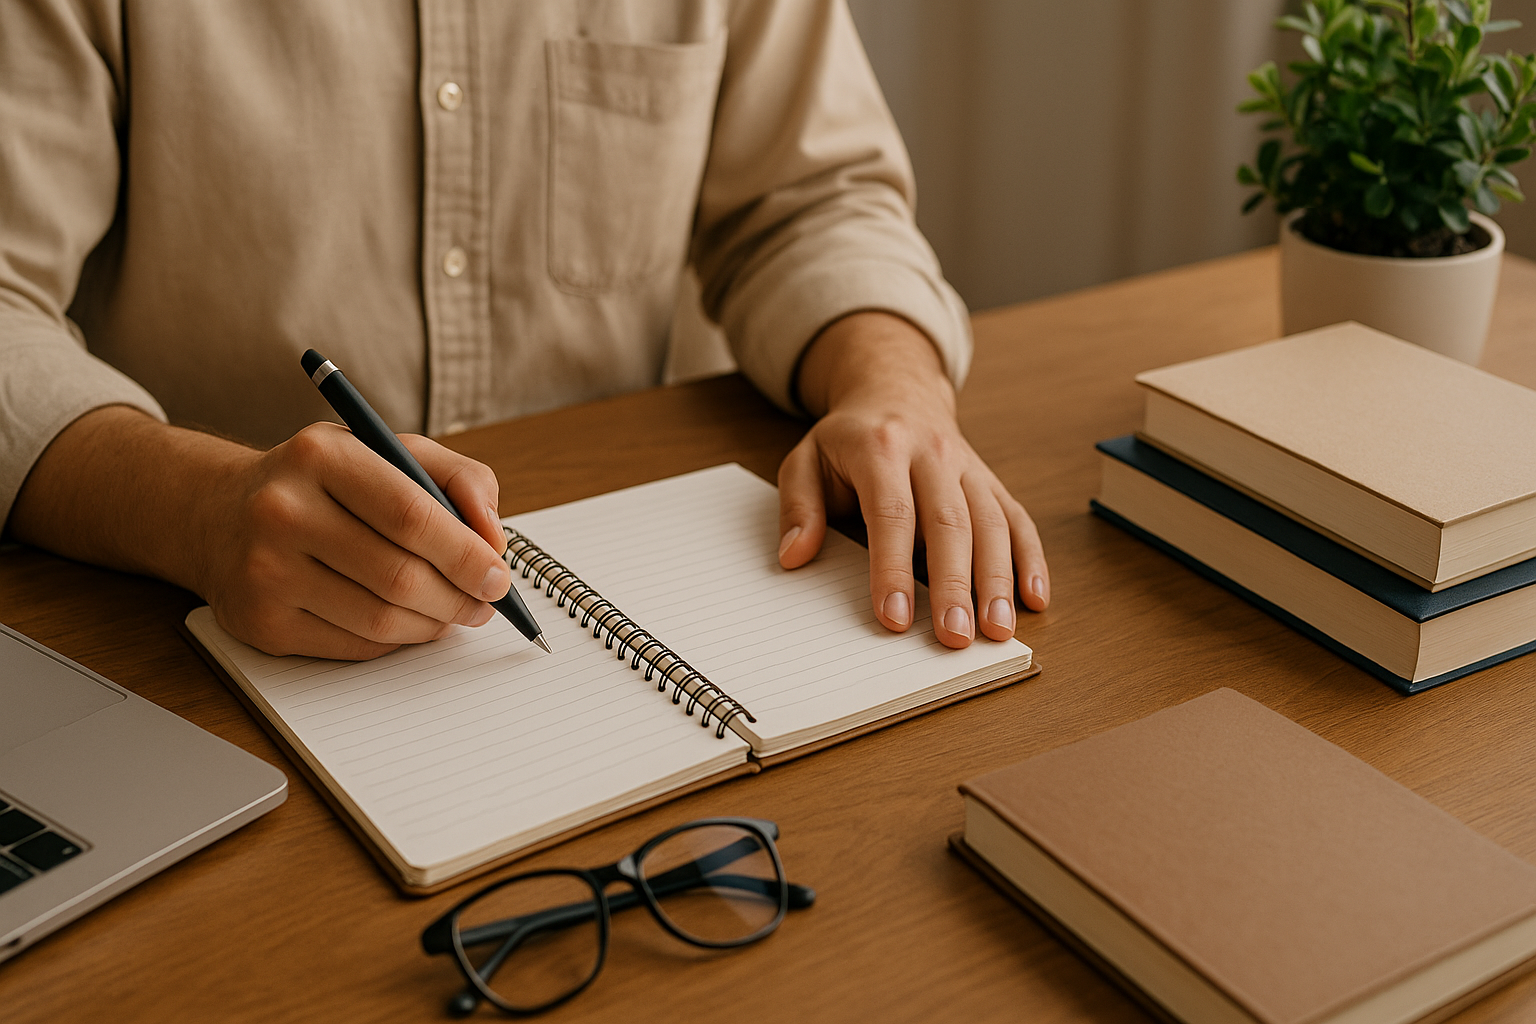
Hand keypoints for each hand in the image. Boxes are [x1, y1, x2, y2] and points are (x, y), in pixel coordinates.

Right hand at [8, 408, 511, 659]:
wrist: (219, 514)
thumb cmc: (323, 483)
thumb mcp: (388, 450)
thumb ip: (458, 478)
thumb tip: (494, 538)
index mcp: (319, 456)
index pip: (411, 514)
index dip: (466, 553)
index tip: (499, 573)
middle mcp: (281, 510)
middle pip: (399, 575)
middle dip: (460, 596)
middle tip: (486, 601)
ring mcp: (263, 571)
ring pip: (380, 619)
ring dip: (434, 623)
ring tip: (455, 612)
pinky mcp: (258, 622)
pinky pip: (353, 645)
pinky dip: (396, 640)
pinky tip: (409, 622)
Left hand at [777, 312, 1048, 648]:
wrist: (896, 391)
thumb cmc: (848, 439)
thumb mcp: (805, 459)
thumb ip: (798, 507)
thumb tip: (794, 557)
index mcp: (881, 447)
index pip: (891, 513)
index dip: (894, 568)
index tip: (895, 617)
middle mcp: (933, 454)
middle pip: (949, 523)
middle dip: (954, 584)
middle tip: (954, 638)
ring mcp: (968, 467)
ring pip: (992, 523)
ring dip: (998, 580)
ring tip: (997, 630)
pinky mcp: (991, 481)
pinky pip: (1017, 518)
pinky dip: (1031, 559)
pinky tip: (1035, 598)